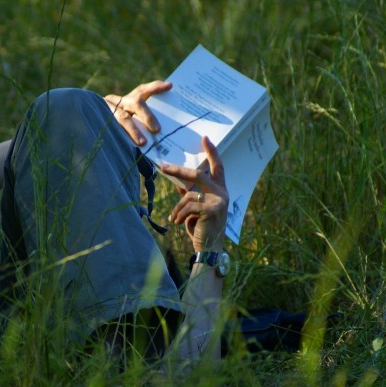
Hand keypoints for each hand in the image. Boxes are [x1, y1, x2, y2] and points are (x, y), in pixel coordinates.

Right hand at [104, 80, 171, 145]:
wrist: (90, 124)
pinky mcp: (101, 121)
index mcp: (129, 98)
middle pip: (136, 103)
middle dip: (148, 116)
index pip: (144, 89)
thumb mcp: (133, 116)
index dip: (156, 87)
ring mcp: (108, 110)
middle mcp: (119, 101)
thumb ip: (147, 114)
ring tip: (143, 142)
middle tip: (157, 130)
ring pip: (123, 118)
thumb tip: (165, 111)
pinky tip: (130, 147)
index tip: (169, 86)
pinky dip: (122, 138)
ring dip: (134, 131)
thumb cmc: (123, 122)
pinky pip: (112, 129)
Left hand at [161, 136, 228, 251]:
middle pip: (198, 174)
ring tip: (174, 218)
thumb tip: (177, 180)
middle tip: (163, 166)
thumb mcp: (195, 208)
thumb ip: (189, 192)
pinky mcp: (212, 209)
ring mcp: (219, 201)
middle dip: (178, 171)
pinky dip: (179, 213)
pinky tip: (178, 223)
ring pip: (189, 194)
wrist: (208, 249)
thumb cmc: (201, 227)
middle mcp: (222, 193)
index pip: (218, 167)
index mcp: (220, 190)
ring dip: (177, 207)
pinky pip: (188, 205)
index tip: (206, 138)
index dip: (212, 152)